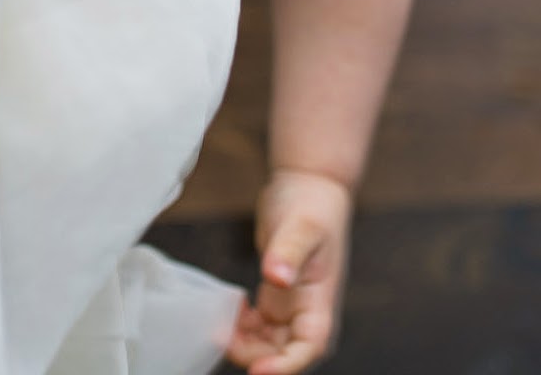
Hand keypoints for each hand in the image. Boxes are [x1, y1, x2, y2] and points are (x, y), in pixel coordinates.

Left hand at [225, 169, 352, 374]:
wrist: (309, 184)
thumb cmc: (312, 204)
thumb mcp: (301, 226)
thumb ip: (289, 252)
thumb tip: (276, 278)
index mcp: (321, 300)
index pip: (310, 346)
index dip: (286, 365)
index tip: (259, 370)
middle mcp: (308, 309)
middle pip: (285, 352)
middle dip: (256, 356)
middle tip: (222, 337)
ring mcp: (291, 304)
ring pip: (269, 343)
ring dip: (245, 343)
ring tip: (219, 324)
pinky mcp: (276, 294)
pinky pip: (259, 325)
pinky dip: (242, 326)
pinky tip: (228, 310)